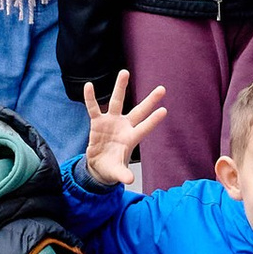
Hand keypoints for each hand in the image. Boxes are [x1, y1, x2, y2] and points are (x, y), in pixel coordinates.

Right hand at [82, 68, 167, 186]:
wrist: (98, 165)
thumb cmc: (112, 168)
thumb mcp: (117, 172)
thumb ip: (123, 175)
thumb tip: (130, 181)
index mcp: (131, 138)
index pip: (144, 128)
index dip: (153, 121)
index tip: (164, 110)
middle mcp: (124, 127)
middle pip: (139, 111)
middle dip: (150, 101)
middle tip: (162, 88)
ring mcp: (111, 122)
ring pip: (117, 102)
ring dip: (120, 87)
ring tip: (125, 72)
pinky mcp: (97, 122)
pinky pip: (93, 108)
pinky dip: (90, 98)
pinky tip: (88, 85)